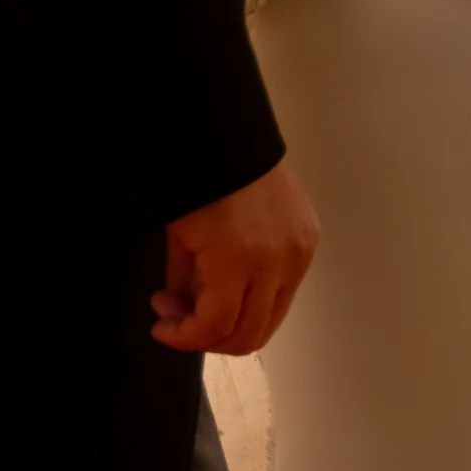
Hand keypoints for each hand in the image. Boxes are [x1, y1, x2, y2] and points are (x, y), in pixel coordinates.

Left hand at [151, 158, 320, 356]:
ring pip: (271, 320)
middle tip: (183, 319)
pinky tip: (235, 278)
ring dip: (236, 323)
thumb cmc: (198, 178)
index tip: (161, 325)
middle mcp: (275, 262)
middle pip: (247, 336)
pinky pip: (285, 291)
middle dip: (208, 338)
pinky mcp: (309, 242)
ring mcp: (298, 253)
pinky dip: (259, 298)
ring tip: (207, 299)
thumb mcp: (179, 235)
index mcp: (236, 259)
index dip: (183, 337)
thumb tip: (181, 310)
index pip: (215, 327)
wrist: (233, 131)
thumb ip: (181, 283)